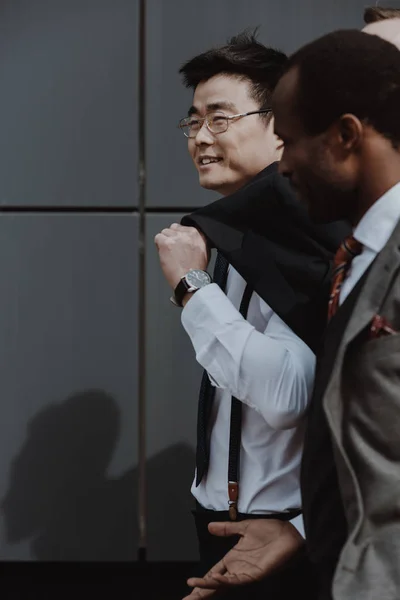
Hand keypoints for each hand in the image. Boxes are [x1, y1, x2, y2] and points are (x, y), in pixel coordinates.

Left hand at [154, 223, 208, 290]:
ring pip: (164, 232)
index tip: (179, 244)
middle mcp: (187, 233)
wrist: (190, 279)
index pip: (183, 227)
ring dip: (165, 241)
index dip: (179, 236)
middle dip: (172, 237)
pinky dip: (159, 246)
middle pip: (173, 228)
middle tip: (174, 250)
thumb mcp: (204, 251)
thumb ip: (197, 241)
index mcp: (197, 234)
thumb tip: (188, 239)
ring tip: (169, 253)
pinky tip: (164, 254)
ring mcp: (175, 238)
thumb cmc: (196, 271)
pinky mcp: (166, 243)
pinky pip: (158, 238)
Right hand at [182, 519, 303, 598]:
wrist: (289, 532)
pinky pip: (236, 581)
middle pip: (215, 584)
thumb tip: (210, 527)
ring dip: (207, 588)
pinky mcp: (254, 575)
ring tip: (193, 592)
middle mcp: (237, 569)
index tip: (188, 587)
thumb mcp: (243, 528)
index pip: (213, 573)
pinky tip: (212, 581)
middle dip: (200, 592)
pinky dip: (223, 582)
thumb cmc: (270, 531)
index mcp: (233, 559)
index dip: (201, 580)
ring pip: (222, 585)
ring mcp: (245, 573)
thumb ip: (226, 529)